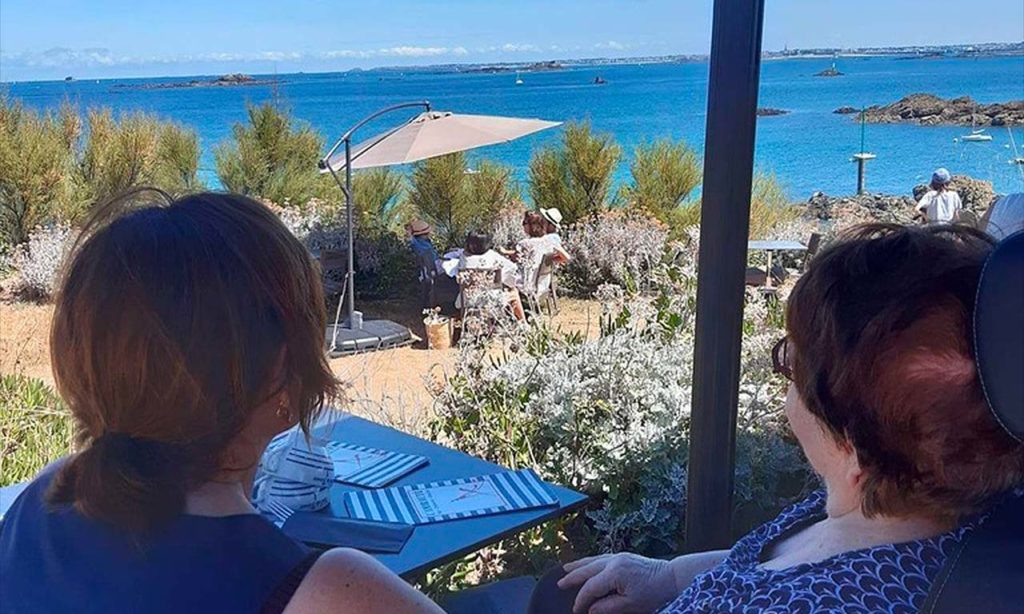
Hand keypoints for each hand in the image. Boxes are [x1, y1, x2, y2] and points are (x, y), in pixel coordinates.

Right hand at [558, 553, 677, 613]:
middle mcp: (614, 561)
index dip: (581, 600)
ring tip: (565, 569)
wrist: (672, 577)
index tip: (576, 611)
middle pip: (587, 570)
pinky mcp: (624, 556)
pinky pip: (601, 558)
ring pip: (592, 560)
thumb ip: (607, 607)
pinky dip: (590, 561)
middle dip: (573, 578)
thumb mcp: (630, 605)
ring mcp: (619, 556)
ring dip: (579, 566)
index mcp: (614, 573)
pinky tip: (586, 564)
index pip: (590, 588)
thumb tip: (590, 609)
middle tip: (560, 585)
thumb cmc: (654, 593)